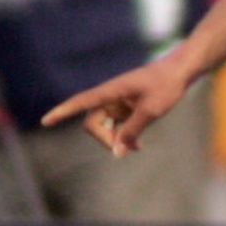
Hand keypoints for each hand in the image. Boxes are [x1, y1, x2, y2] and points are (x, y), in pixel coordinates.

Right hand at [42, 57, 192, 155]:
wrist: (180, 72)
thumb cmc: (166, 86)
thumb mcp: (151, 111)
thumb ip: (132, 131)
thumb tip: (117, 153)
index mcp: (110, 91)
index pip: (80, 102)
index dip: (62, 112)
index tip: (45, 121)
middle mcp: (109, 97)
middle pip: (93, 124)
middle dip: (105, 139)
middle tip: (127, 151)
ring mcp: (116, 103)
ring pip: (105, 128)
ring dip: (116, 141)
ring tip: (136, 149)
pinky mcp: (125, 108)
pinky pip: (116, 127)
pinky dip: (124, 137)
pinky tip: (137, 146)